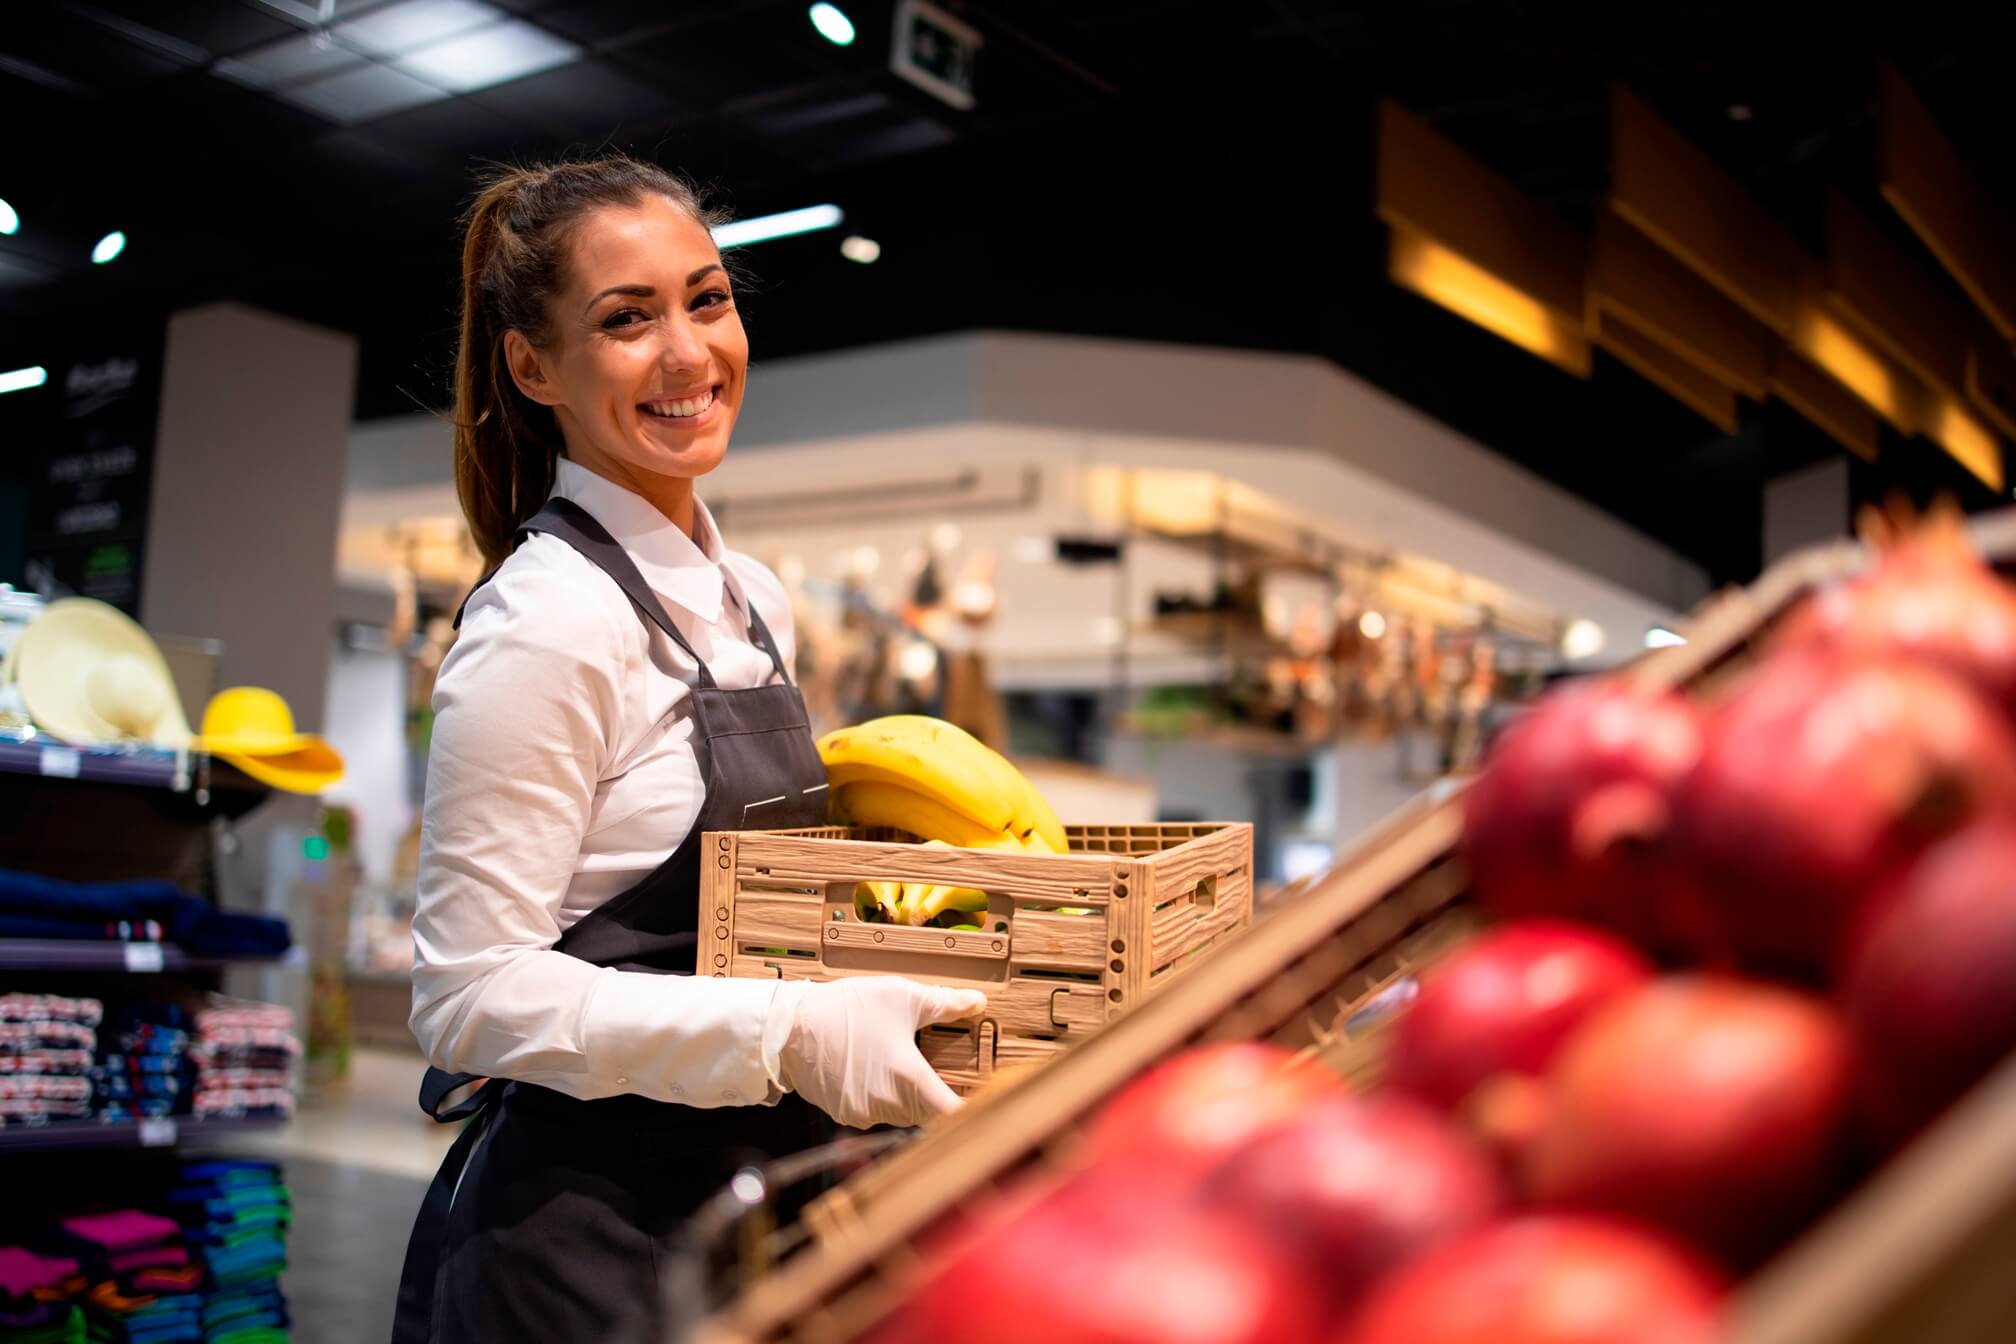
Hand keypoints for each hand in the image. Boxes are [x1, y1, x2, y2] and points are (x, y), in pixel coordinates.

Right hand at [769, 977, 987, 1128]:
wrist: (788, 1028)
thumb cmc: (846, 1009)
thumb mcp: (900, 996)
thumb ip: (944, 1003)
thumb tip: (977, 1002)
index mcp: (908, 1080)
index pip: (953, 1115)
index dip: (974, 1113)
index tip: (987, 1105)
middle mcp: (888, 1106)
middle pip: (929, 1115)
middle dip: (939, 1096)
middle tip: (948, 1074)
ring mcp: (865, 1115)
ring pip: (903, 1113)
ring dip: (909, 1095)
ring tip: (903, 1062)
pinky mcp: (845, 1115)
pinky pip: (876, 1111)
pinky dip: (882, 1096)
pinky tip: (874, 1068)